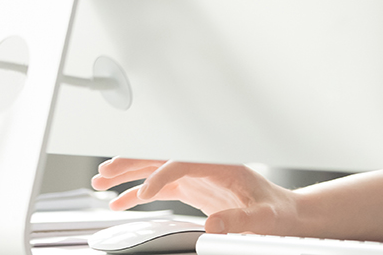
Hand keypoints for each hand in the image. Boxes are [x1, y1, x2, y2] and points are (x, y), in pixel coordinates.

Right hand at [92, 158, 300, 234]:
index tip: (146, 192)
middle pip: (164, 157)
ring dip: (128, 174)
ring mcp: (197, 176)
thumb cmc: (276, 212)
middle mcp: (207, 165)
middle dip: (133, 163)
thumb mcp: (263, 218)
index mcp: (224, 165)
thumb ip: (239, 220)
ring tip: (100, 181)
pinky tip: (118, 202)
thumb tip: (213, 225)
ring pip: (157, 169)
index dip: (163, 175)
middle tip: (104, 172)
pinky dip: (139, 193)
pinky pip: (160, 188)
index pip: (185, 161)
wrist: (283, 212)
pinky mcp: (193, 188)